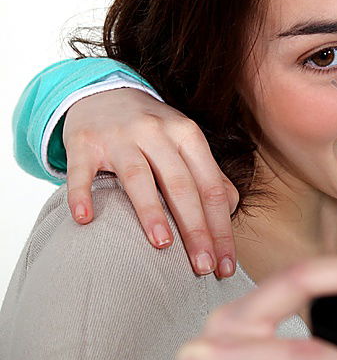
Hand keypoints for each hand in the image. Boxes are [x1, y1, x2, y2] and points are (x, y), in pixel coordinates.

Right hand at [63, 87, 239, 276]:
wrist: (103, 92)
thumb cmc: (152, 129)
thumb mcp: (185, 142)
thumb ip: (207, 174)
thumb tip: (230, 209)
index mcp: (188, 136)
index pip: (211, 188)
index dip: (221, 228)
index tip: (225, 264)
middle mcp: (157, 134)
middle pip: (181, 186)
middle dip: (196, 230)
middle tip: (202, 267)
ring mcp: (119, 138)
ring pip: (139, 177)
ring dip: (151, 212)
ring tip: (162, 245)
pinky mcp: (84, 143)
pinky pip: (82, 171)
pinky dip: (82, 194)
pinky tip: (85, 220)